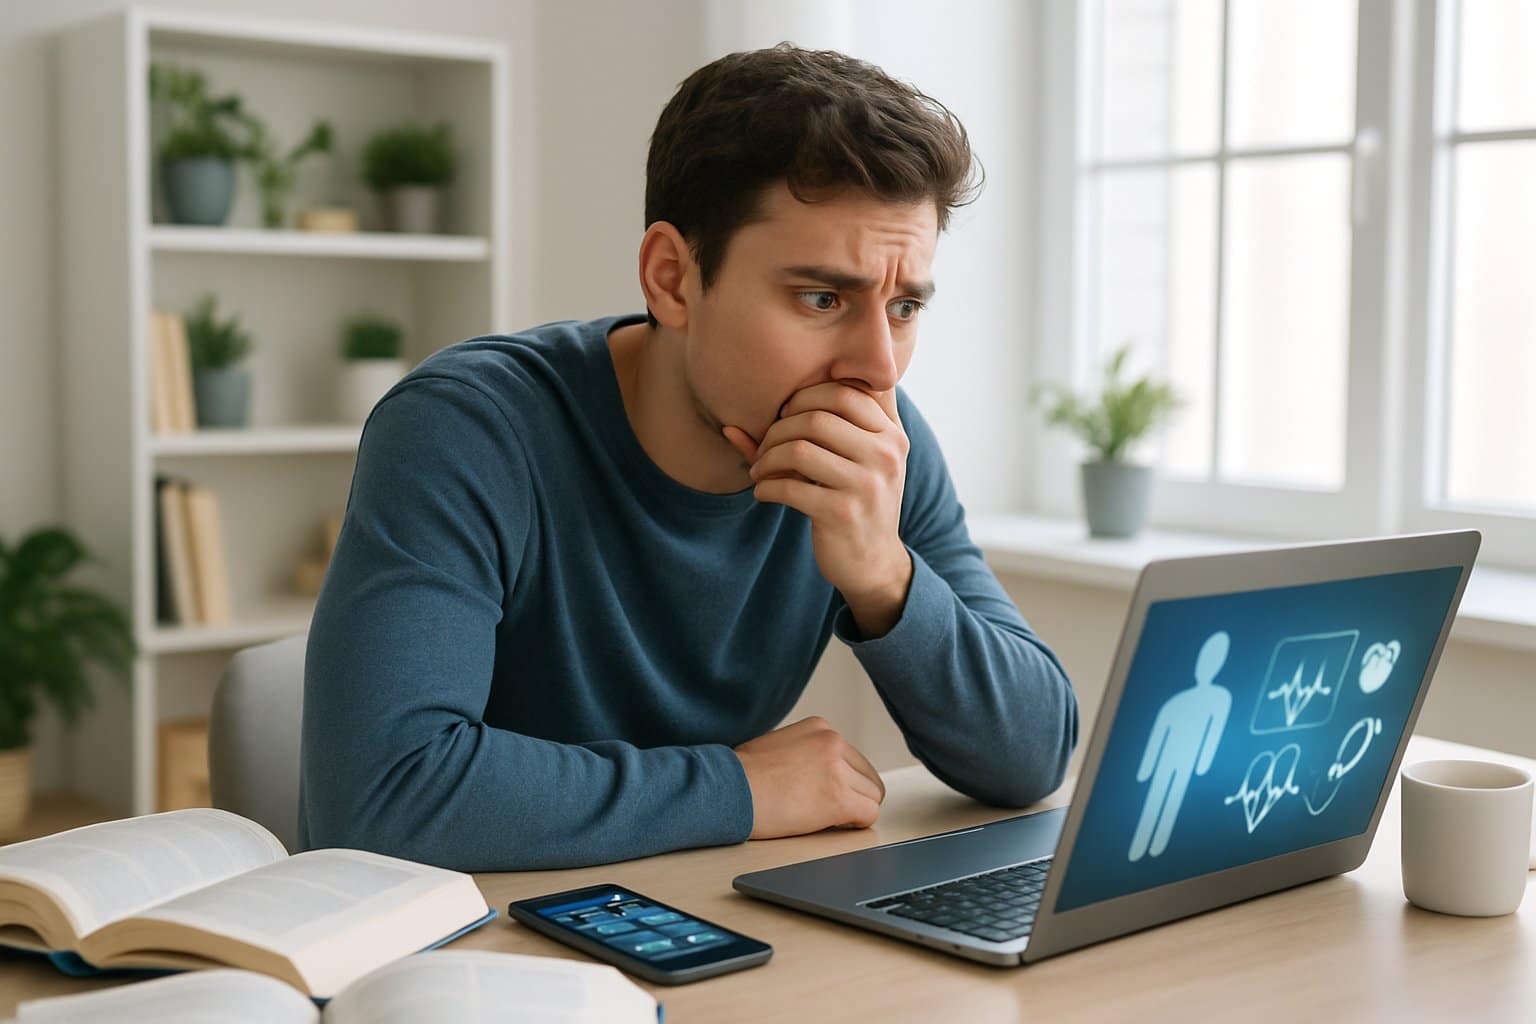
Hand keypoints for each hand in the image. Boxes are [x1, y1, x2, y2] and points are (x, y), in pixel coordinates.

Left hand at [723, 383, 912, 636]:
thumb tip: (729, 426)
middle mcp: (886, 456)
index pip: (843, 392)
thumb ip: (812, 432)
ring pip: (799, 449)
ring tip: (759, 471)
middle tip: (764, 448)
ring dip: (767, 458)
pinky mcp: (843, 514)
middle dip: (777, 430)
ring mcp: (867, 485)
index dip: (804, 397)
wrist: (874, 562)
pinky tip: (762, 492)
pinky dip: (766, 487)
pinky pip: (789, 487)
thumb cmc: (854, 501)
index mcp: (892, 435)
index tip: (785, 416)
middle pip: (816, 418)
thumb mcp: (849, 462)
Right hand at [733, 716, 885, 838]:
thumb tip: (820, 774)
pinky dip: (857, 823)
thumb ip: (806, 752)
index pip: (853, 757)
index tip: (828, 792)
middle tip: (831, 809)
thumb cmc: (742, 774)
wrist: (729, 789)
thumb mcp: (779, 744)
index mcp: (820, 728)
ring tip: (829, 818)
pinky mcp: (839, 797)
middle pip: (867, 775)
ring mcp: (838, 769)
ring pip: (872, 795)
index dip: (844, 779)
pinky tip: (838, 825)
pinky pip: (869, 814)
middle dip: (854, 794)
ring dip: (855, 808)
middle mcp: (833, 742)